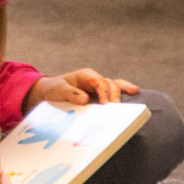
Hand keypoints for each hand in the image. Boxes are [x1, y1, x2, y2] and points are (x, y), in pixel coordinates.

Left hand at [26, 68, 140, 108]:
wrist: (50, 92)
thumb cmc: (54, 89)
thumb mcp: (59, 90)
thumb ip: (71, 94)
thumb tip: (85, 99)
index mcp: (86, 76)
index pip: (99, 82)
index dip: (104, 93)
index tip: (106, 105)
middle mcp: (95, 80)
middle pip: (110, 84)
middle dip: (114, 95)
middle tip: (116, 108)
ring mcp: (99, 87)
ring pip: (114, 86)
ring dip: (123, 91)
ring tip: (134, 92)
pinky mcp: (100, 95)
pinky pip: (114, 91)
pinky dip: (124, 90)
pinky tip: (134, 91)